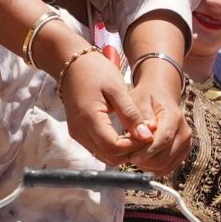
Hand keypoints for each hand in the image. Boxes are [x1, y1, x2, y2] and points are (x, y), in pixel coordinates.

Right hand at [55, 47, 147, 165]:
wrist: (72, 64)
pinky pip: (99, 149)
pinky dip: (114, 147)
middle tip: (145, 137)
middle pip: (109, 157)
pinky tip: (126, 136)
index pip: (114, 148)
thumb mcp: (118, 89)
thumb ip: (131, 114)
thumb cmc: (95, 71)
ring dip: (123, 152)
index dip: (134, 146)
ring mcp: (77, 134)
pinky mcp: (78, 133)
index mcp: (89, 119)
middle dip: (130, 152)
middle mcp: (80, 132)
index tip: (148, 135)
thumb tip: (146, 136)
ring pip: (104, 156)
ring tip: (137, 135)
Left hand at [122, 58, 189, 174]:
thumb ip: (141, 115)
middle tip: (128, 157)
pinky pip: (166, 168)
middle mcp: (184, 132)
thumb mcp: (139, 99)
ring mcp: (185, 144)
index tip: (131, 157)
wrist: (162, 96)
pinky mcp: (182, 153)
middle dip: (145, 160)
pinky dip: (153, 168)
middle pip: (165, 157)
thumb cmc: (147, 97)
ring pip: (165, 165)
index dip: (147, 151)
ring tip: (134, 156)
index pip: (164, 139)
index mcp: (175, 117)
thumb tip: (146, 132)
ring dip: (147, 165)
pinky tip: (143, 159)